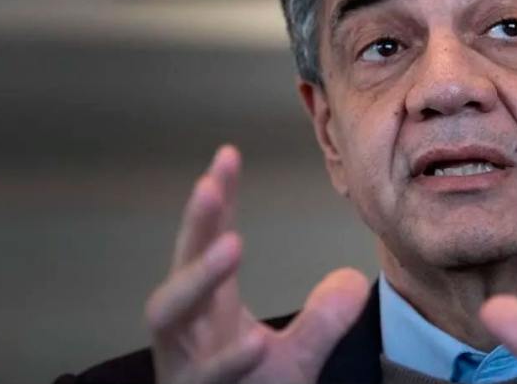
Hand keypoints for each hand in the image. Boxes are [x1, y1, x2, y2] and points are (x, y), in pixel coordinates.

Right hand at [145, 145, 369, 383]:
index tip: (228, 155)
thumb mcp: (292, 362)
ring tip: (232, 245)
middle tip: (211, 182)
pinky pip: (205, 376)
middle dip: (195, 223)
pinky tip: (252, 344)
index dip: (215, 200)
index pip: (208, 242)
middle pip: (181, 265)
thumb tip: (348, 280)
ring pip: (169, 312)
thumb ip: (321, 322)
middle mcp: (188, 332)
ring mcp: (184, 365)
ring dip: (198, 277)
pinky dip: (226, 360)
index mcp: (210, 312)